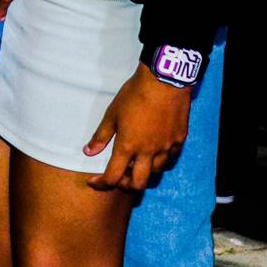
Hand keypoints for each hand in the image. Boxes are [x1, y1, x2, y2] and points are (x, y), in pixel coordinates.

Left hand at [84, 65, 191, 191]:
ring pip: (156, 173)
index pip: (113, 176)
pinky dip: (159, 160)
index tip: (94, 181)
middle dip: (125, 185)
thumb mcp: (112, 114)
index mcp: (127, 146)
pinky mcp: (179, 140)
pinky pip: (170, 159)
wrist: (164, 81)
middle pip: (138, 184)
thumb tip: (88, 152)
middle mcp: (147, 152)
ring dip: (143, 172)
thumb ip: (101, 136)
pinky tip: (153, 151)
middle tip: (118, 176)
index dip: (101, 183)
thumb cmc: (134, 95)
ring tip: (135, 162)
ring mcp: (166, 148)